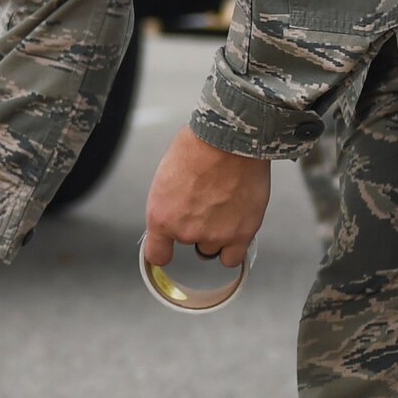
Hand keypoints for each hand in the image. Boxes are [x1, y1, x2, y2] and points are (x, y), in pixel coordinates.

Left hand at [142, 126, 271, 269]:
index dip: (164, 250)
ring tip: (226, 205)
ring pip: (213, 248)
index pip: (157, 254)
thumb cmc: (198, 146)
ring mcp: (214, 235)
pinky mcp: (241, 235)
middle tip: (207, 203)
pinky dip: (235, 247)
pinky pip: (233, 258)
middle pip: (190, 243)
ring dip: (218, 234)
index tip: (167, 249)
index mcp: (161, 217)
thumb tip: (176, 211)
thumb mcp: (167, 175)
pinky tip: (237, 226)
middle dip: (197, 228)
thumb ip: (171, 203)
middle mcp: (185, 232)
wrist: (229, 139)